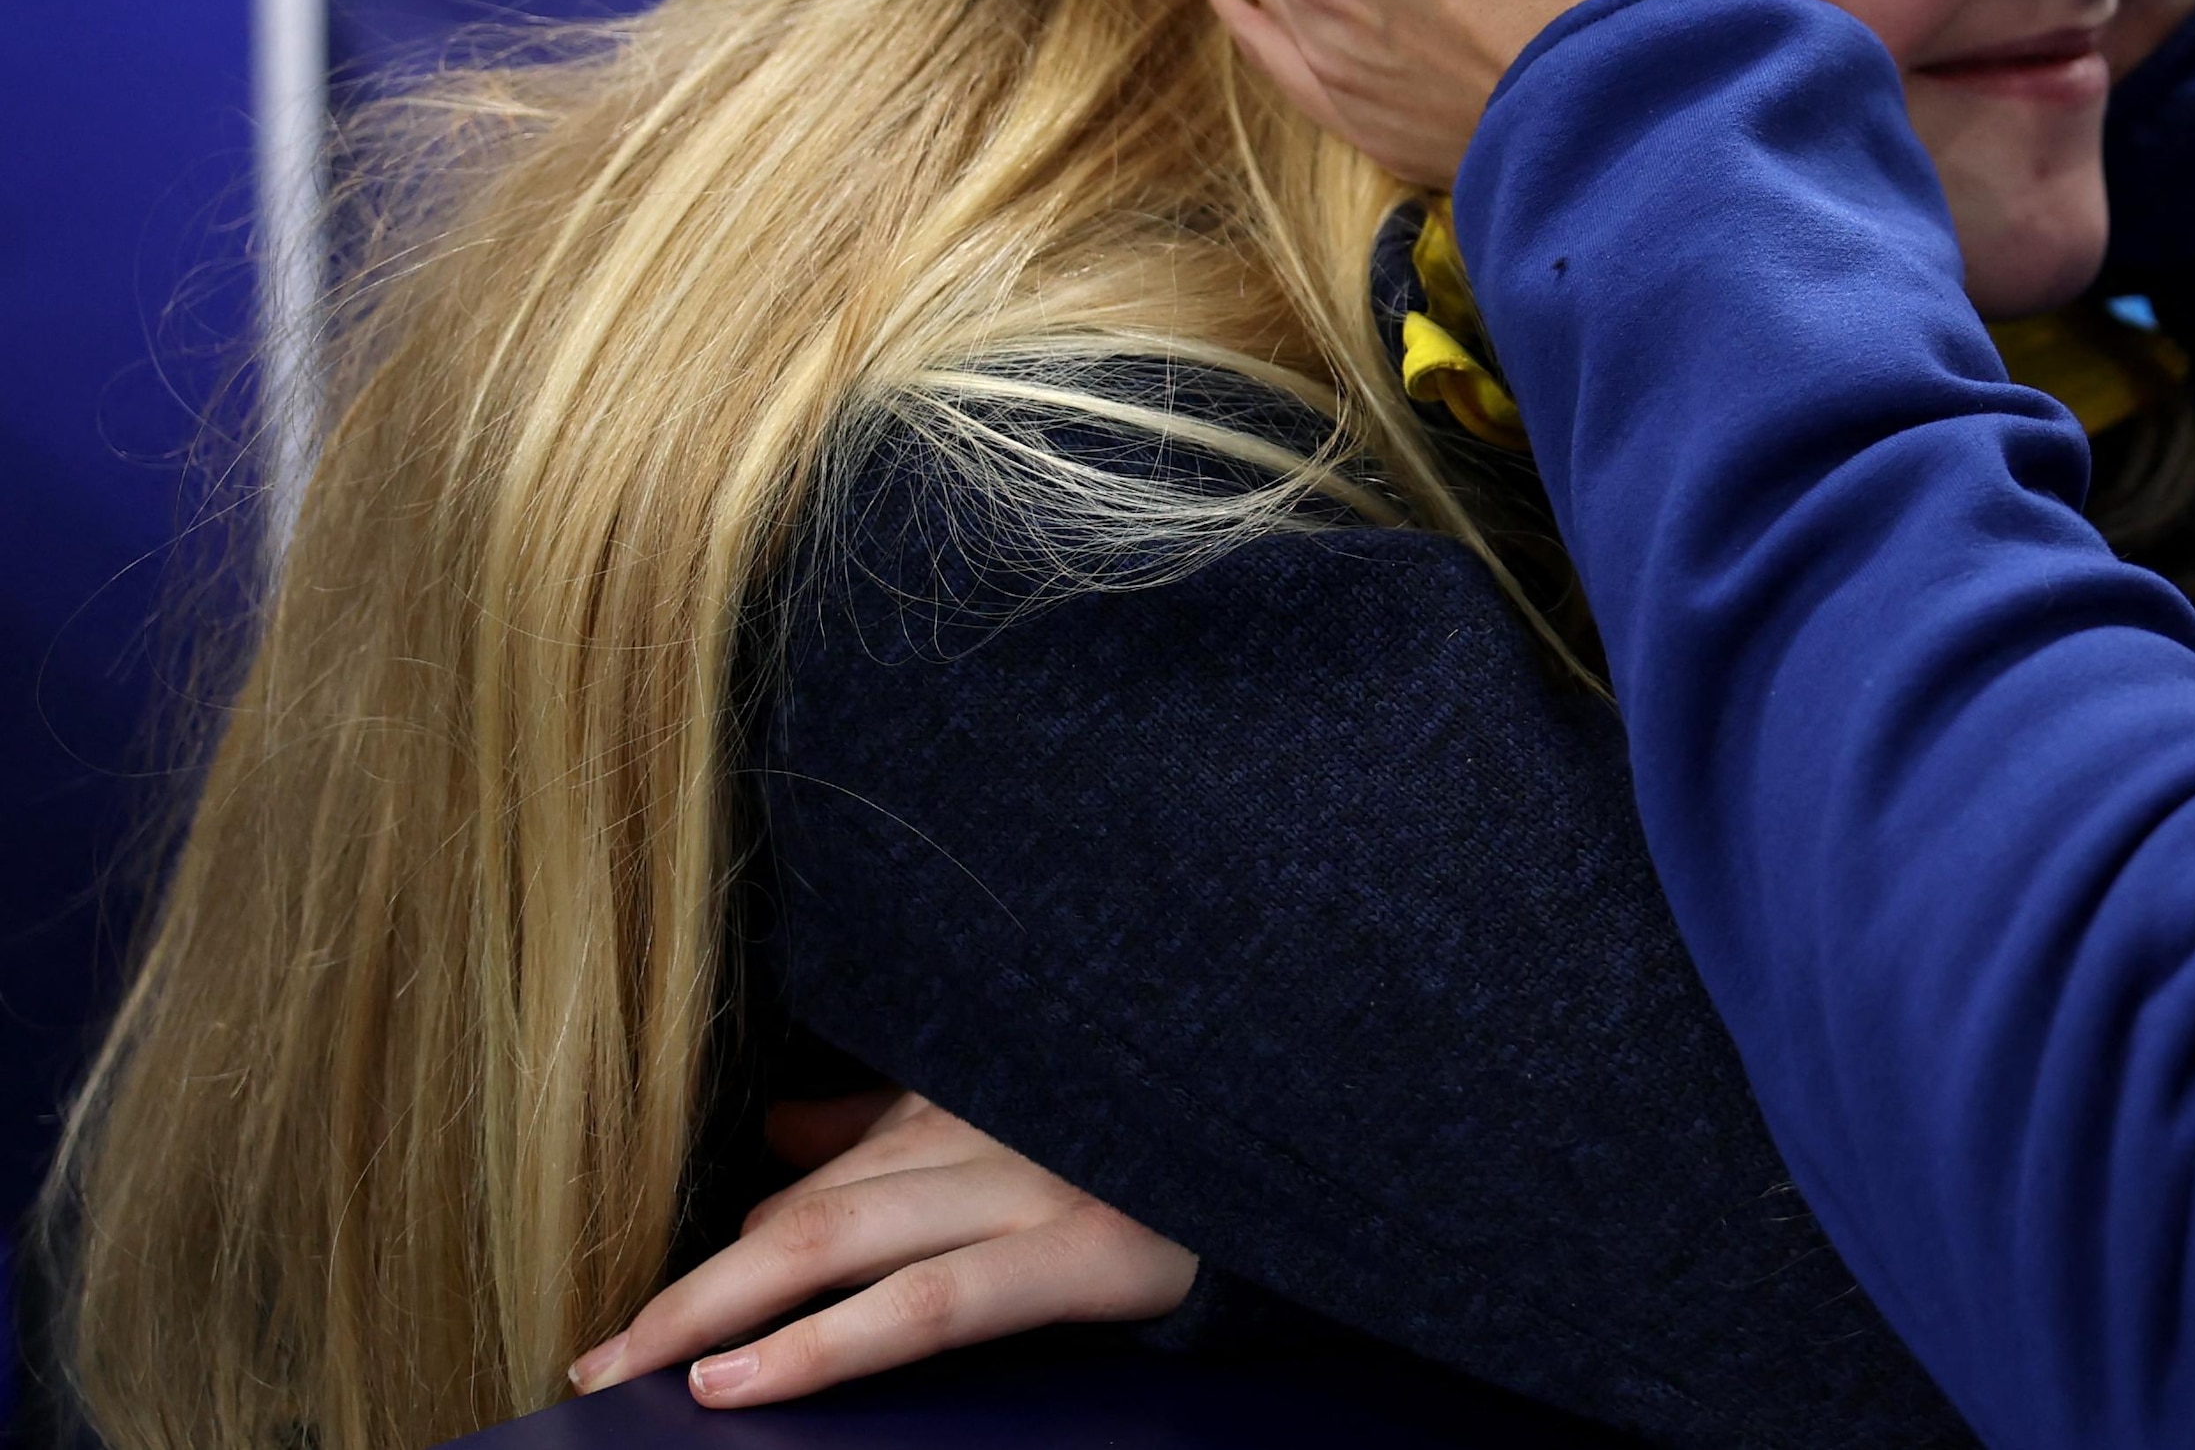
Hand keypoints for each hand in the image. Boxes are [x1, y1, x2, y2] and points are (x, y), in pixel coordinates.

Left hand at [565, 1094, 1194, 1407]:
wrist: (1317, 1156)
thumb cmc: (1168, 1151)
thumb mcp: (1024, 1118)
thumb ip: (899, 1121)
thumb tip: (785, 1128)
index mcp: (977, 1101)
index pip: (817, 1180)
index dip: (729, 1256)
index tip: (650, 1324)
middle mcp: (993, 1132)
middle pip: (803, 1209)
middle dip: (686, 1288)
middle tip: (593, 1356)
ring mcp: (1040, 1188)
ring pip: (838, 1238)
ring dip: (714, 1311)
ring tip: (630, 1371)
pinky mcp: (1091, 1257)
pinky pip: (928, 1305)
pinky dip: (822, 1344)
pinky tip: (741, 1379)